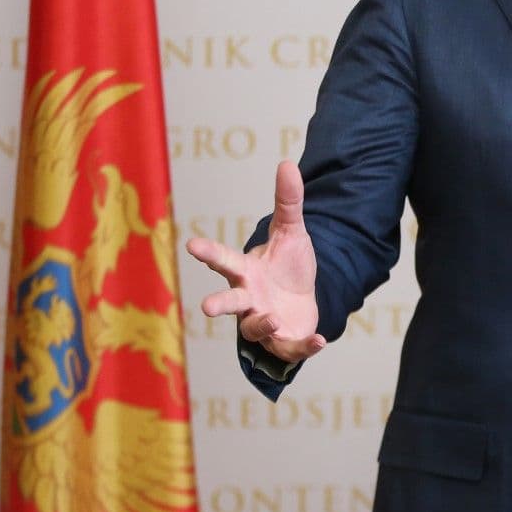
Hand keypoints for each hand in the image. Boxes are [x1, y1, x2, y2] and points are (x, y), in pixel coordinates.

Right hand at [187, 160, 326, 363]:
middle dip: (218, 304)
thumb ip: (288, 202)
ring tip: (271, 317)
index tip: (192, 244)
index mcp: (246, 271)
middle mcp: (249, 298)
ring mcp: (263, 322)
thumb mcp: (292, 231)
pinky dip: (304, 346)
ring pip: (253, 328)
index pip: (224, 260)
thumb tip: (287, 163)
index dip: (209, 253)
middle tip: (206, 307)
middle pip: (229, 302)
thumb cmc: (286, 265)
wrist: (301, 299)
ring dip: (260, 324)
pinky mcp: (283, 341)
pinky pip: (290, 348)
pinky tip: (320, 340)